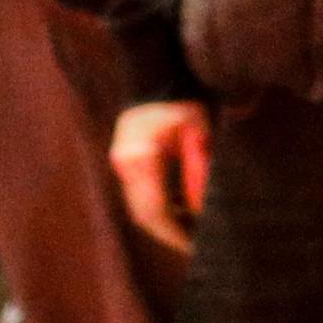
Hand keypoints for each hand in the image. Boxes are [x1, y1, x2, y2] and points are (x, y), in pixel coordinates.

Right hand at [109, 100, 210, 252]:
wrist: (157, 75)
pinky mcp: (123, 161)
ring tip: (192, 231)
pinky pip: (138, 194)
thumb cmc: (184, 101)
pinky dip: (159, 206)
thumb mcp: (199, 132)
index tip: (196, 248)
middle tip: (195, 247)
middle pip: (143, 214)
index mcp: (142, 156)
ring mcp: (121, 162)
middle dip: (169, 233)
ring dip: (164, 222)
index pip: (155, 210)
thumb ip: (198, 171)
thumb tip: (202, 211)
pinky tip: (181, 209)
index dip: (176, 234)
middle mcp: (125, 163)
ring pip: (139, 207)